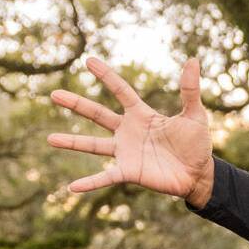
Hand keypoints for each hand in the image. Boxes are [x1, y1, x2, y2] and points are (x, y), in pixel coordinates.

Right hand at [46, 55, 213, 204]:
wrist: (199, 173)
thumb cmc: (196, 143)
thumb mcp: (195, 114)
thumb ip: (190, 90)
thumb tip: (193, 60)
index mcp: (141, 115)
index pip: (121, 91)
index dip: (106, 76)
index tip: (88, 61)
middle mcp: (128, 131)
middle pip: (97, 114)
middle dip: (76, 104)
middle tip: (54, 94)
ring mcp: (125, 152)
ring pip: (93, 145)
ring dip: (72, 142)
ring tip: (50, 139)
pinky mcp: (129, 172)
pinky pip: (105, 177)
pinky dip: (89, 183)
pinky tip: (72, 188)